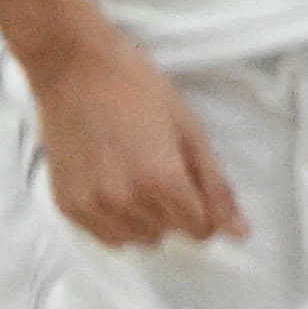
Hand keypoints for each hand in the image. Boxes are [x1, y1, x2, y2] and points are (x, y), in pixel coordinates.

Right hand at [27, 30, 239, 247]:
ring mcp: (92, 206)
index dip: (206, 209)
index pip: (200, 229)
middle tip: (161, 169)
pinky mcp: (67, 205)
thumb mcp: (191, 131)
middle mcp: (124, 201)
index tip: (194, 184)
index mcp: (161, 181)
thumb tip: (240, 232)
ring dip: (147, 219)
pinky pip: (106, 236)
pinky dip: (118, 221)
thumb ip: (217, 187)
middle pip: (170, 233)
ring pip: (139, 239)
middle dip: (176, 210)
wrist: (74, 68)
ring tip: (135, 177)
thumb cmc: (138, 90)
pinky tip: (115, 187)